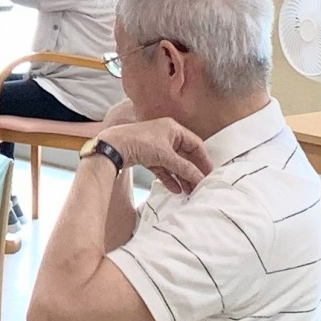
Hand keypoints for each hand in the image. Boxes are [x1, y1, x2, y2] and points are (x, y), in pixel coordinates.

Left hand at [97, 114, 213, 194]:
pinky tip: (175, 189)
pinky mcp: (147, 156)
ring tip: (188, 191)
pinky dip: (168, 178)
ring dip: (181, 177)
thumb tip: (200, 178)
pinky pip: (162, 168)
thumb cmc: (138, 142)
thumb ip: (184, 168)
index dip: (203, 159)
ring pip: (173, 164)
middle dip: (191, 171)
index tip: (208, 173)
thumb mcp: (166, 156)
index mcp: (173, 129)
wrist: (112, 147)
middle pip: (184, 156)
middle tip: (199, 184)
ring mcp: (156, 146)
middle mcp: (165, 136)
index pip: (195, 144)